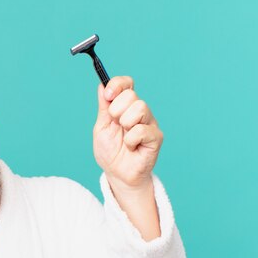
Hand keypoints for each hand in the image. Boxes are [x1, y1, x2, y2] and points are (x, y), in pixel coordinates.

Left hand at [93, 76, 163, 190]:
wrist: (117, 174)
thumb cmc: (110, 152)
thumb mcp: (101, 127)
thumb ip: (104, 107)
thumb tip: (102, 85)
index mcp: (125, 106)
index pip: (127, 84)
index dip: (117, 84)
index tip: (107, 95)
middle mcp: (139, 111)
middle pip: (131, 95)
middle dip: (117, 110)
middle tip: (116, 126)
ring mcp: (149, 123)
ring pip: (140, 108)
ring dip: (125, 124)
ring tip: (124, 138)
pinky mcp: (156, 137)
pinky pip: (142, 130)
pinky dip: (130, 140)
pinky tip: (131, 147)